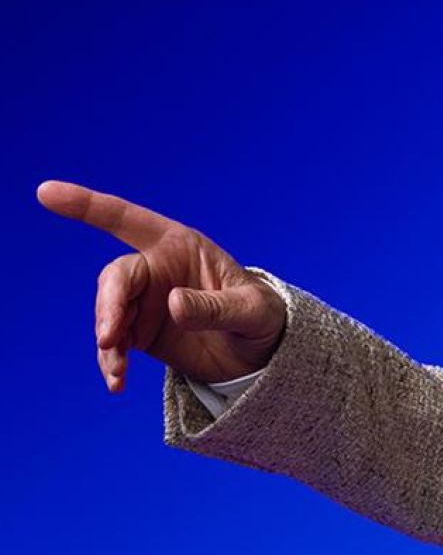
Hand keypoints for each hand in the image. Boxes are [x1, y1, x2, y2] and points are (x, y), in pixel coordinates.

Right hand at [37, 180, 286, 391]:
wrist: (260, 351)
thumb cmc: (261, 316)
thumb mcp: (251, 310)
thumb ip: (215, 306)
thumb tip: (173, 303)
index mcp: (180, 245)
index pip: (128, 220)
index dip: (87, 206)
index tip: (46, 192)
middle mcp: (156, 269)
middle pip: (116, 277)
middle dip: (108, 306)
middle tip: (109, 338)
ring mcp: (144, 301)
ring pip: (108, 313)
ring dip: (108, 341)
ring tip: (117, 371)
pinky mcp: (138, 332)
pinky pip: (113, 343)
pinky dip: (110, 361)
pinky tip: (116, 383)